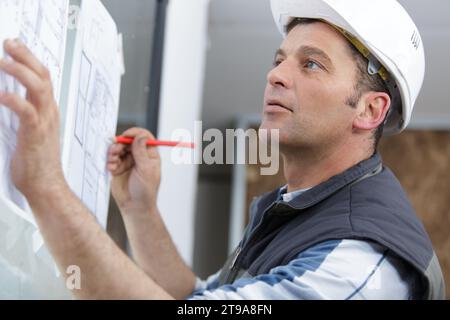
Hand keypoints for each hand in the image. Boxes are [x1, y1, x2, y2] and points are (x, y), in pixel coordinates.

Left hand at [0, 39, 65, 200]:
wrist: (46, 186)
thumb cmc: (36, 163)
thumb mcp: (30, 132)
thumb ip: (24, 114)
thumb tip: (8, 99)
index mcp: (48, 111)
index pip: (44, 77)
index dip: (30, 59)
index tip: (14, 45)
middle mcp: (49, 113)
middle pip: (43, 76)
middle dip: (26, 56)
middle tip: (9, 43)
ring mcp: (44, 123)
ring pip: (38, 88)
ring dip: (20, 72)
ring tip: (2, 61)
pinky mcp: (35, 135)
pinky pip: (27, 112)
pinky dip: (13, 100)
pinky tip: (0, 94)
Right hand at [108, 128, 160, 213]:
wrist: (134, 207)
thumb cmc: (145, 190)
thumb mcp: (146, 169)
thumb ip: (141, 152)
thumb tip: (140, 136)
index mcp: (150, 155)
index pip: (144, 137)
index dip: (135, 133)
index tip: (127, 135)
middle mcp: (139, 156)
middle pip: (128, 141)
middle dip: (121, 143)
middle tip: (116, 149)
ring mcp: (128, 162)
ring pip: (118, 149)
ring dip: (113, 152)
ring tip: (112, 160)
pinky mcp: (118, 168)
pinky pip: (111, 159)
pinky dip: (110, 161)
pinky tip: (111, 168)